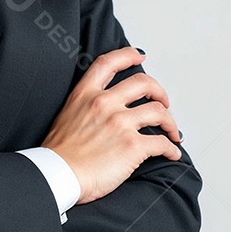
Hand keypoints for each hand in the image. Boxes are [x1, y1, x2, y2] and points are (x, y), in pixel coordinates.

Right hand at [42, 47, 182, 204]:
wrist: (58, 176)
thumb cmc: (60, 154)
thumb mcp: (66, 115)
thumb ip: (85, 106)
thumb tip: (103, 110)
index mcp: (85, 94)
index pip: (108, 63)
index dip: (127, 55)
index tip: (138, 55)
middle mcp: (104, 103)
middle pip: (143, 83)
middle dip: (159, 92)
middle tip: (163, 102)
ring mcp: (120, 123)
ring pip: (159, 111)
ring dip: (170, 123)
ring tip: (172, 132)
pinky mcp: (132, 145)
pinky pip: (162, 143)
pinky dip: (171, 149)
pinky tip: (171, 153)